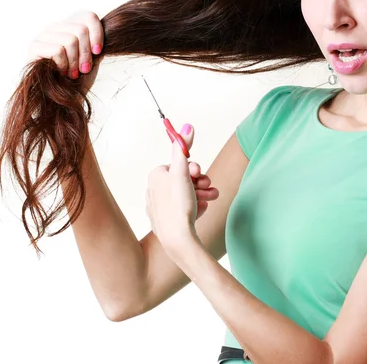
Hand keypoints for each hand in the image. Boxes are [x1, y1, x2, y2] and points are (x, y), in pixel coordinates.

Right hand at [26, 10, 104, 92]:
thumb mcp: (92, 59)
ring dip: (74, 61)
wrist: (60, 100)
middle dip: (86, 53)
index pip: (89, 16)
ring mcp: (44, 35)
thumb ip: (96, 43)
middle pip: (81, 29)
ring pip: (70, 40)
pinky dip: (63, 64)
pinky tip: (61, 72)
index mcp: (72, 26)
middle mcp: (57, 27)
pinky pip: (57, 50)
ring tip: (73, 73)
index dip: (97, 34)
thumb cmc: (78, 79)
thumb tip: (107, 30)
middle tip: (84, 69)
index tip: (98, 52)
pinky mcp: (34, 46)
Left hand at [145, 124, 218, 251]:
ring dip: (202, 192)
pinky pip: (184, 208)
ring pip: (186, 194)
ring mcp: (159, 207)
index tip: (199, 173)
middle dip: (200, 181)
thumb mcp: (183, 171)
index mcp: (155, 176)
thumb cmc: (178, 204)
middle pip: (183, 179)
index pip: (178, 164)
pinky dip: (196, 206)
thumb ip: (183, 147)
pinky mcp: (166, 221)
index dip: (193, 168)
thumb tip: (187, 126)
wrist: (178, 240)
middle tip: (209, 185)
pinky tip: (202, 209)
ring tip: (212, 197)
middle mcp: (154, 190)